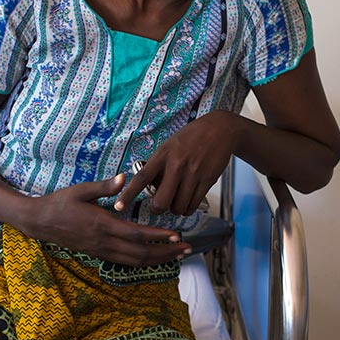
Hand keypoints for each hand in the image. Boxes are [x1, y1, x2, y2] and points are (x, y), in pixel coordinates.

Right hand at [28, 174, 191, 265]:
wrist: (39, 222)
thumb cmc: (61, 202)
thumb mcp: (81, 190)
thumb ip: (105, 186)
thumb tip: (125, 177)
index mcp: (102, 224)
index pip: (136, 234)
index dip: (158, 236)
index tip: (177, 235)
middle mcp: (104, 242)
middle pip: (141, 254)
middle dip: (166, 253)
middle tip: (187, 249)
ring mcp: (101, 251)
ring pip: (135, 262)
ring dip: (158, 260)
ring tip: (177, 256)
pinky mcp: (98, 254)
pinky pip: (125, 262)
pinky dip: (143, 262)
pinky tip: (155, 258)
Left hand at [115, 112, 238, 217]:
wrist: (220, 129)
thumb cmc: (191, 138)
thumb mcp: (169, 145)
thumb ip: (159, 165)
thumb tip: (149, 187)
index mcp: (163, 155)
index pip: (141, 178)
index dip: (128, 194)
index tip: (118, 207)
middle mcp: (177, 165)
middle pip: (161, 201)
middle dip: (158, 209)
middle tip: (159, 207)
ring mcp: (193, 174)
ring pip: (178, 207)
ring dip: (175, 209)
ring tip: (177, 201)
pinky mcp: (207, 180)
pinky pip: (193, 205)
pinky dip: (188, 208)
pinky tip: (188, 201)